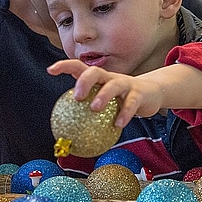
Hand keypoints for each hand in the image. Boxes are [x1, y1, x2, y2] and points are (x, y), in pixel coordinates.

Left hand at [48, 59, 163, 126]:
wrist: (151, 94)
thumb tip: (67, 135)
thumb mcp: (105, 103)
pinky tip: (118, 124)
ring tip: (95, 108)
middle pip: (95, 71)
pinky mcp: (139, 93)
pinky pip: (131, 102)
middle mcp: (110, 77)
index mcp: (99, 78)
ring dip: (104, 95)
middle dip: (84, 80)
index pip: (79, 67)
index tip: (51, 70)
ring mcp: (125, 84)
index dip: (64, 66)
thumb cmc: (121, 100)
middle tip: (77, 96)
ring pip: (114, 84)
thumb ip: (88, 114)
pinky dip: (125, 113)